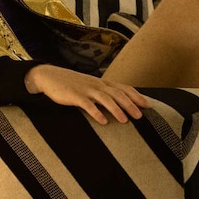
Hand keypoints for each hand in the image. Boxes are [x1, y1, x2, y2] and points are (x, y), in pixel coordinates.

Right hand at [24, 65, 149, 124]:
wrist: (50, 77)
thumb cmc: (72, 84)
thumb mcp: (90, 86)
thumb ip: (103, 93)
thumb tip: (118, 104)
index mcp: (102, 83)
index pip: (124, 88)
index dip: (136, 96)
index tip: (147, 105)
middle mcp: (97, 85)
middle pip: (118, 94)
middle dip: (130, 104)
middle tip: (141, 116)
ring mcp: (86, 90)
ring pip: (105, 99)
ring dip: (117, 110)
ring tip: (125, 121)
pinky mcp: (74, 96)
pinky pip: (87, 105)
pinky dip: (96, 113)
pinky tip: (103, 121)